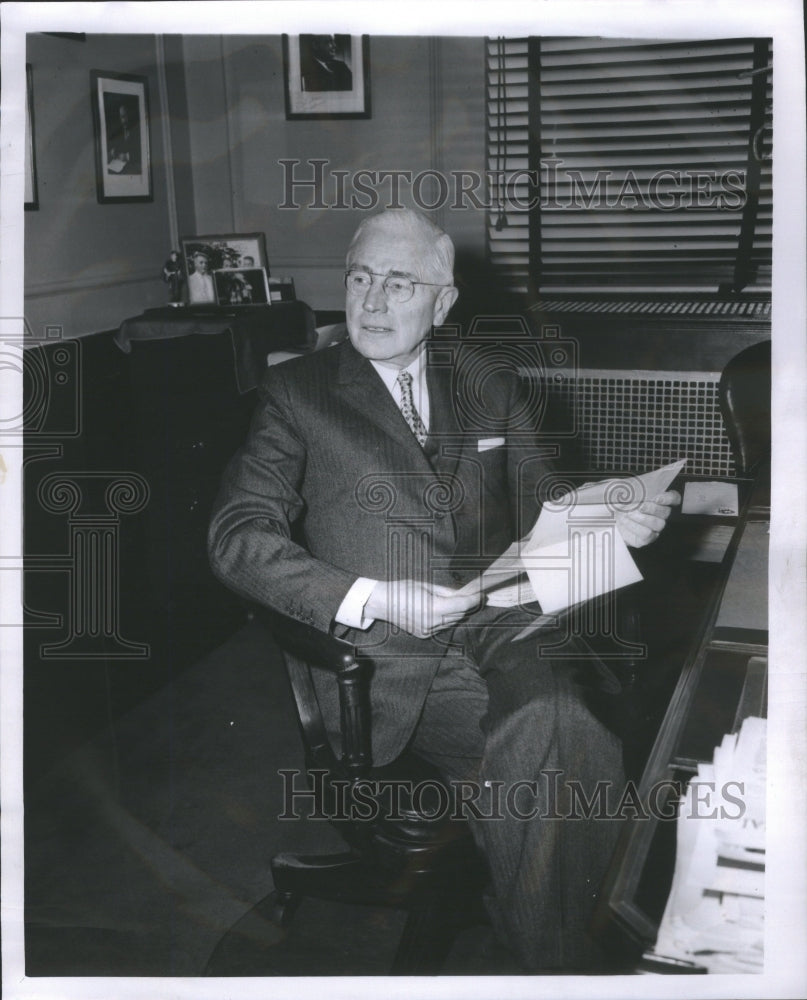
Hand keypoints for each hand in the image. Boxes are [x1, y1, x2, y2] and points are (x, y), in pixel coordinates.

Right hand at [365, 579, 480, 638]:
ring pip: (452, 622)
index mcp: (434, 609)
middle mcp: (432, 623)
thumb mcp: (426, 586)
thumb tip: (462, 593)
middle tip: (472, 594)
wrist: (382, 603)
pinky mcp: (424, 635)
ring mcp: (428, 631)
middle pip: (459, 614)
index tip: (482, 594)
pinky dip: (446, 618)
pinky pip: (442, 626)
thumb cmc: (402, 590)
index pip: (463, 606)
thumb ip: (446, 592)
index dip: (474, 599)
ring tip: (456, 600)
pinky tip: (441, 609)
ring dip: (457, 612)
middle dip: (467, 605)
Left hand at [615, 490, 680, 547]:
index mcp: (659, 500)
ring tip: (626, 514)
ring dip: (640, 518)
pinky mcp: (647, 539)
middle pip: (665, 512)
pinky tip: (624, 521)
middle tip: (639, 506)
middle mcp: (661, 515)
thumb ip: (631, 487)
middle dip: (651, 508)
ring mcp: (655, 528)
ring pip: (656, 524)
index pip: (673, 498)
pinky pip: (646, 534)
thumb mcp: (624, 490)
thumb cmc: (620, 502)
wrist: (610, 518)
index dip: (668, 498)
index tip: (657, 498)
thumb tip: (629, 486)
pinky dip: (634, 527)